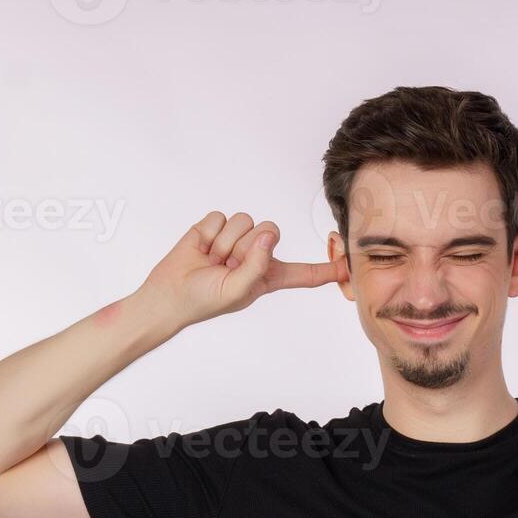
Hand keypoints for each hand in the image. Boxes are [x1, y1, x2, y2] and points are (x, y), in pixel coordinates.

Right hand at [139, 210, 341, 327]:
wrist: (168, 294)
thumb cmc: (205, 300)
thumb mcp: (238, 291)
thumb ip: (258, 265)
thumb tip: (268, 234)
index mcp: (270, 276)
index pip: (306, 273)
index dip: (327, 269)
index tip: (349, 264)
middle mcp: (258, 255)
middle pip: (271, 231)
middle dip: (245, 247)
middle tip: (226, 267)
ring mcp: (237, 239)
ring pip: (246, 221)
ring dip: (225, 243)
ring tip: (212, 261)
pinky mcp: (216, 228)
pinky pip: (222, 217)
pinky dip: (210, 234)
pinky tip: (201, 248)